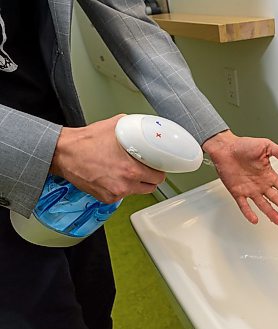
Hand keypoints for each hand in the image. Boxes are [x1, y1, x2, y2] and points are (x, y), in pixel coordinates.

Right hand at [49, 114, 165, 202]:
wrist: (64, 153)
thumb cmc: (86, 141)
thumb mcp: (116, 125)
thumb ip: (135, 128)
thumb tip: (145, 127)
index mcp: (132, 169)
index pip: (159, 177)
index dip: (159, 170)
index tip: (157, 167)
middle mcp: (125, 184)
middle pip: (151, 187)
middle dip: (150, 178)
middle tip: (144, 168)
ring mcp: (115, 193)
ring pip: (137, 192)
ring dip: (136, 183)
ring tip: (127, 171)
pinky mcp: (106, 198)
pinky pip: (121, 196)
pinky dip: (121, 188)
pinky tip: (114, 176)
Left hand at [202, 130, 277, 224]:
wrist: (225, 148)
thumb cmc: (243, 145)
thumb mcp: (266, 146)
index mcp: (268, 174)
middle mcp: (260, 184)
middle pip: (275, 198)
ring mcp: (249, 189)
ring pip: (262, 204)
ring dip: (270, 212)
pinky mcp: (237, 192)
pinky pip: (244, 205)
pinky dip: (249, 213)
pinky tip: (254, 219)